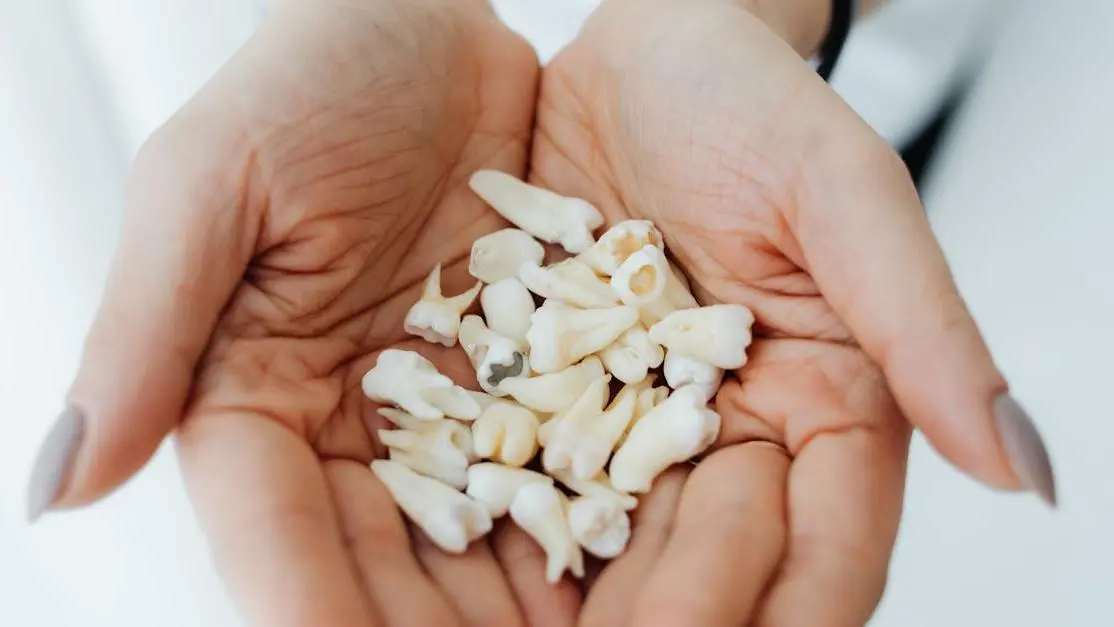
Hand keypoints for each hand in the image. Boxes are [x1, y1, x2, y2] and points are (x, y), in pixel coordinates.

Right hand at [27, 1, 559, 624]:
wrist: (428, 24)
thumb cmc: (305, 80)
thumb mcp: (209, 186)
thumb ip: (141, 332)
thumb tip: (56, 489)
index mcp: (248, 395)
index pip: (270, 531)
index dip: (307, 606)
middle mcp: (348, 423)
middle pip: (381, 560)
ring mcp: (446, 409)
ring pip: (477, 537)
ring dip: (518, 604)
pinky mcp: (531, 377)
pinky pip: (559, 466)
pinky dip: (589, 523)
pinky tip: (629, 566)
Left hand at [533, 0, 1054, 624]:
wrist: (639, 56)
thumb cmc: (750, 102)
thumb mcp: (842, 195)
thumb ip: (923, 325)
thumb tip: (1020, 466)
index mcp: (826, 401)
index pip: (827, 540)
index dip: (792, 605)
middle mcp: (732, 428)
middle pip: (720, 560)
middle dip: (676, 616)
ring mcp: (638, 420)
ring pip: (627, 542)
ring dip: (593, 599)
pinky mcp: (556, 394)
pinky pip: (539, 478)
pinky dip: (518, 526)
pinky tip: (477, 552)